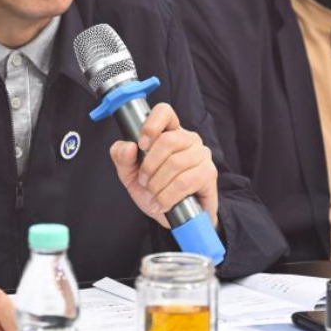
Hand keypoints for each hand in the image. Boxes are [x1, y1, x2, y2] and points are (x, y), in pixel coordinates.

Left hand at [108, 102, 218, 228]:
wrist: (175, 218)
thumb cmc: (154, 190)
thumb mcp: (130, 174)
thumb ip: (122, 157)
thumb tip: (128, 146)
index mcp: (169, 132)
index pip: (164, 112)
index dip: (151, 125)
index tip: (141, 145)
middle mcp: (188, 139)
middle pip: (167, 140)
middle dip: (149, 166)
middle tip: (144, 182)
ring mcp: (201, 154)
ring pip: (175, 163)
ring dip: (157, 184)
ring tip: (152, 195)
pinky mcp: (209, 173)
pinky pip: (184, 182)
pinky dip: (167, 196)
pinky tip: (162, 203)